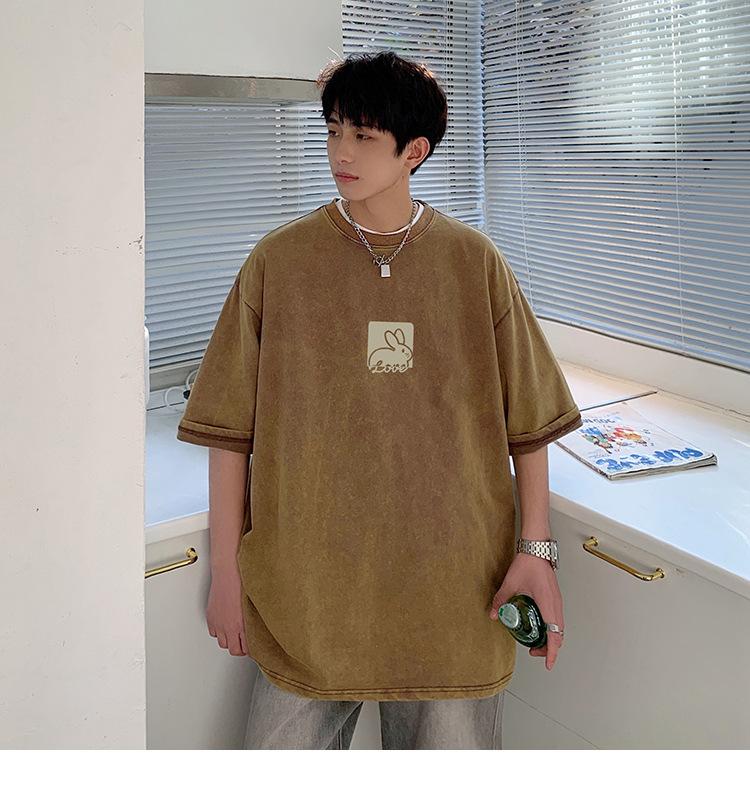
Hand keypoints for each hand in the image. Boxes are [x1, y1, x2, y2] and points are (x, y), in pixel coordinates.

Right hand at [206, 564, 247, 655]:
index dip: (251, 649)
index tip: (255, 647)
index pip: (246, 649)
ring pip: (222, 643)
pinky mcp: (211, 617)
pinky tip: (225, 626)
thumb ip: (255, 618)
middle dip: (239, 648)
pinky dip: (219, 632)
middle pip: (233, 650)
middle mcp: (229, 626)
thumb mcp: (253, 603)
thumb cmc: (243, 583)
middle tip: (245, 644)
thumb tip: (261, 626)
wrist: (229, 571)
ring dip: (229, 640)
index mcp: (242, 624)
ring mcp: (218, 622)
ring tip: (235, 634)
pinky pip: (213, 632)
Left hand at [488, 552, 563, 670]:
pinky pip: (557, 618)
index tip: (548, 664)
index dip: (552, 652)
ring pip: (559, 627)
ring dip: (551, 638)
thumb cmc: (528, 563)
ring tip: (536, 642)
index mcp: (548, 604)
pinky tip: (539, 626)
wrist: (537, 549)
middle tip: (533, 652)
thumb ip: (500, 600)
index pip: (554, 635)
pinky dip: (552, 628)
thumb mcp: (510, 584)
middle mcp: (556, 605)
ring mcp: (557, 601)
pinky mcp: (555, 598)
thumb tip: (492, 614)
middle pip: (559, 635)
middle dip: (549, 648)